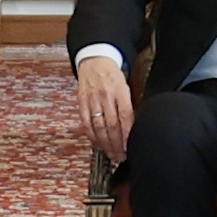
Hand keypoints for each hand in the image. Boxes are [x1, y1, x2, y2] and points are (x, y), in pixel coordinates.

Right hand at [74, 48, 139, 167]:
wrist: (94, 60)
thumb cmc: (113, 75)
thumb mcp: (126, 85)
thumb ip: (129, 105)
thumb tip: (134, 128)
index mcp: (120, 90)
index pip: (125, 116)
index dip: (127, 134)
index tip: (129, 147)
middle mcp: (105, 95)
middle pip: (112, 125)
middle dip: (117, 144)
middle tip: (121, 156)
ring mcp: (92, 99)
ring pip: (98, 127)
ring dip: (105, 144)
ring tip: (111, 154)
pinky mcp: (81, 102)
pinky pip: (86, 123)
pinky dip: (92, 136)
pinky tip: (98, 145)